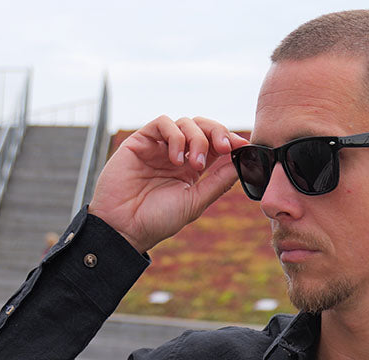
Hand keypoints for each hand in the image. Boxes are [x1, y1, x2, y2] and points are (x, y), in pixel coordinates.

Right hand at [89, 116, 249, 254]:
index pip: (215, 146)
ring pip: (186, 123)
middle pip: (203, 128)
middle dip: (217, 133)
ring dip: (196, 139)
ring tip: (193, 165)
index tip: (243, 147)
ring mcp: (159, 147)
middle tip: (224, 148)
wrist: (124, 227)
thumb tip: (242, 162)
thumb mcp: (195, 202)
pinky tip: (175, 159)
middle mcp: (177, 155)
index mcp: (192, 170)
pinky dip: (175, 135)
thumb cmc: (158, 220)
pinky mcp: (141, 140)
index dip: (230, 141)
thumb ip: (218, 182)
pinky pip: (163, 123)